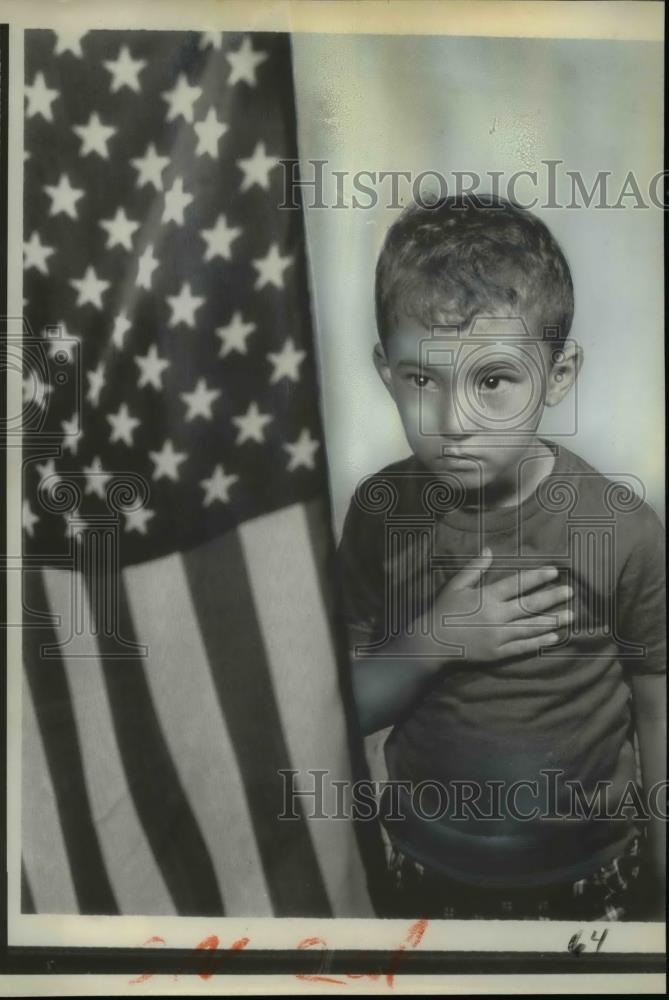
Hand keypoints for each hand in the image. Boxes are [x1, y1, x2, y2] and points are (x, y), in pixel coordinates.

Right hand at [425, 548, 572, 661]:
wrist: (431, 642)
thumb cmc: (442, 611)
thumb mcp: (455, 585)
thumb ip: (474, 568)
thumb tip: (489, 550)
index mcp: (487, 596)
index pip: (518, 584)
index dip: (537, 577)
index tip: (554, 571)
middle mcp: (497, 616)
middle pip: (530, 605)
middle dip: (552, 597)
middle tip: (571, 591)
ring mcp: (499, 636)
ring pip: (531, 627)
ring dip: (553, 620)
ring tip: (571, 615)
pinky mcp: (497, 652)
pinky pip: (522, 647)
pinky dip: (539, 642)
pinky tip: (554, 638)